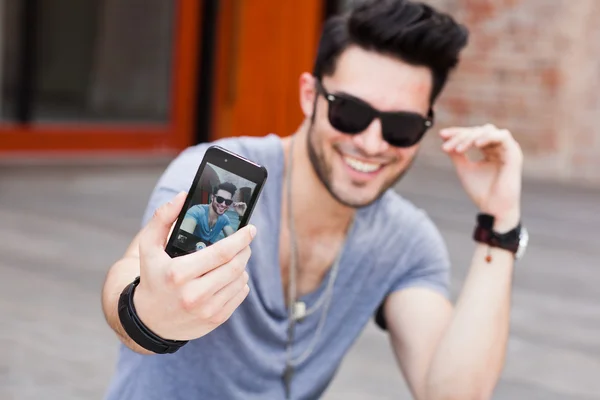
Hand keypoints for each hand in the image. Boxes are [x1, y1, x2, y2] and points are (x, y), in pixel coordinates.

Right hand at [133, 192, 255, 340]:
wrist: (149, 321)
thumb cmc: (152, 277)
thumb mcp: (149, 247)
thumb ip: (162, 218)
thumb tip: (182, 195)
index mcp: (178, 274)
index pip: (221, 253)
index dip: (240, 239)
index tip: (251, 229)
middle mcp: (193, 295)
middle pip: (235, 266)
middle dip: (244, 250)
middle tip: (244, 242)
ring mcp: (206, 310)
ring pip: (240, 280)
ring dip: (242, 266)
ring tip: (233, 259)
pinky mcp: (215, 319)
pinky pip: (240, 295)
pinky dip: (240, 282)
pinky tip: (230, 277)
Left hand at [440, 124, 523, 231]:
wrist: (493, 208)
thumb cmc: (481, 191)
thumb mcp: (464, 168)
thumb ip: (456, 153)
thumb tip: (444, 136)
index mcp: (489, 150)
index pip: (472, 134)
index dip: (457, 132)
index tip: (441, 135)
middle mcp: (499, 148)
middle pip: (478, 130)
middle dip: (460, 137)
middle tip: (446, 147)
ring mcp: (508, 150)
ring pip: (488, 131)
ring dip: (471, 137)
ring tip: (458, 149)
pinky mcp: (514, 154)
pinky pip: (503, 137)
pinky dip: (488, 137)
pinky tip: (475, 144)